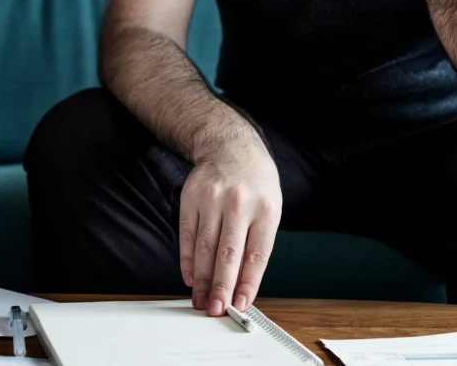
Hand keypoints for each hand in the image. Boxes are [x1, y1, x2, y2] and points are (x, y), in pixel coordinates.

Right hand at [179, 145, 281, 315]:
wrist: (231, 147)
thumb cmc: (255, 184)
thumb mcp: (269, 208)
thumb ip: (257, 243)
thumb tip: (242, 284)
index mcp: (265, 209)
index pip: (256, 255)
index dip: (248, 284)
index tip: (241, 305)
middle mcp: (238, 203)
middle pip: (228, 254)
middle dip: (222, 286)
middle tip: (217, 309)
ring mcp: (212, 199)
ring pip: (206, 248)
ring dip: (202, 279)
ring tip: (201, 300)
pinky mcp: (191, 198)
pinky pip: (188, 235)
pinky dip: (188, 260)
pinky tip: (190, 277)